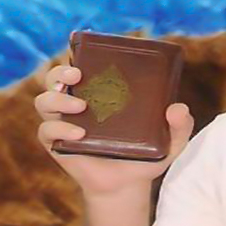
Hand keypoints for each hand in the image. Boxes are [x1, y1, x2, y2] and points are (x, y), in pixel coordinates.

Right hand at [35, 64, 194, 197]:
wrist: (129, 186)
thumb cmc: (147, 156)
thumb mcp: (171, 141)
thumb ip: (181, 125)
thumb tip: (177, 108)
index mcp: (103, 93)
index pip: (86, 65)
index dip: (78, 50)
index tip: (78, 38)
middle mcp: (80, 102)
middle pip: (56, 77)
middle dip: (61, 71)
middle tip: (78, 74)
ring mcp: (66, 122)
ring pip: (44, 100)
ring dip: (57, 97)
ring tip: (81, 105)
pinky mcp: (57, 144)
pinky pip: (47, 130)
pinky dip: (60, 129)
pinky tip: (79, 133)